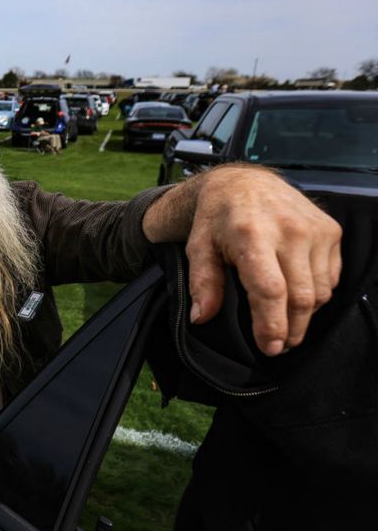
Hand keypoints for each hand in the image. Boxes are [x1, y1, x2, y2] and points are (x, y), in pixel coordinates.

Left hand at [185, 167, 341, 354]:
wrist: (244, 183)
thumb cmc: (218, 220)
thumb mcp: (198, 247)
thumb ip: (202, 283)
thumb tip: (201, 317)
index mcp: (253, 235)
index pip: (271, 291)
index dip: (271, 324)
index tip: (267, 347)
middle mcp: (289, 231)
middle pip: (300, 297)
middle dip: (291, 329)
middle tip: (278, 346)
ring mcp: (314, 229)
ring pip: (319, 291)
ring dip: (305, 316)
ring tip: (286, 325)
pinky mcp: (330, 230)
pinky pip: (330, 277)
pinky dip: (316, 294)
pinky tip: (297, 297)